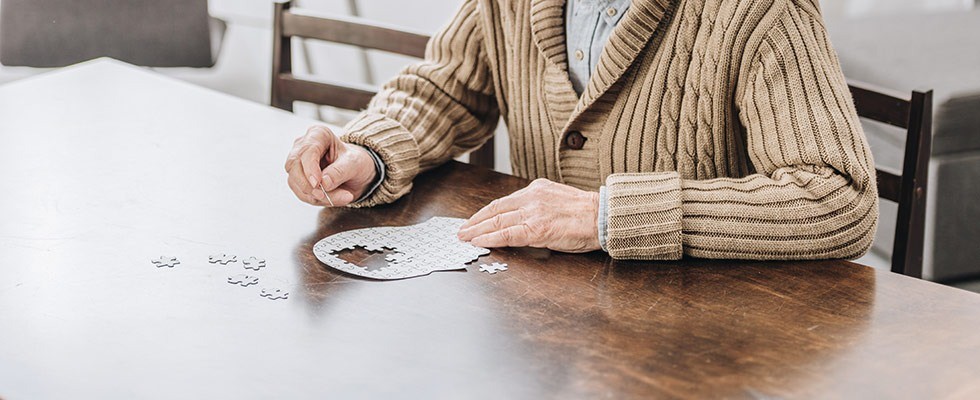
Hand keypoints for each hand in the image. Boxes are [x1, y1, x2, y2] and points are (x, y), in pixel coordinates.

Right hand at [285, 125, 376, 206]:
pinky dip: (316, 200)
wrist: (357, 173)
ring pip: (296, 183)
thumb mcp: (355, 164)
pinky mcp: (298, 179)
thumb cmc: (356, 162)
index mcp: (318, 134)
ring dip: (316, 196)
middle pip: (294, 167)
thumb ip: (339, 172)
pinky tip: (333, 198)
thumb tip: (324, 183)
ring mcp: (298, 164)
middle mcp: (303, 147)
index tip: (318, 183)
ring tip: (341, 197)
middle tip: (326, 196)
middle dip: (309, 186)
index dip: (310, 169)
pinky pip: (301, 193)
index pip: (306, 151)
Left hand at [457, 179, 600, 252]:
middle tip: (461, 230)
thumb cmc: (586, 214)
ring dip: (477, 230)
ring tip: (464, 237)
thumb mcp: (556, 202)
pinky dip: (490, 238)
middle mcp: (532, 197)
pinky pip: (508, 234)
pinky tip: (479, 242)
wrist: (605, 217)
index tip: (473, 220)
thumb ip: (537, 208)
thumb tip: (520, 223)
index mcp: (536, 189)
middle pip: (495, 210)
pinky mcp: (537, 228)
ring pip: (497, 221)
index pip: (503, 202)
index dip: (484, 213)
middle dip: (475, 221)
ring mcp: (533, 212)